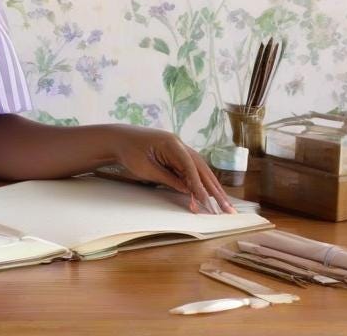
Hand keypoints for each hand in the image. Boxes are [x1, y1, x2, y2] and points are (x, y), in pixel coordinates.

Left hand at [108, 125, 235, 213]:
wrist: (118, 139)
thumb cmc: (128, 152)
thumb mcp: (145, 168)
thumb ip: (167, 178)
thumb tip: (188, 190)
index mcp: (171, 144)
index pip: (190, 165)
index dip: (199, 184)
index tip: (206, 200)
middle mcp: (179, 145)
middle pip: (201, 168)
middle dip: (215, 188)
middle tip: (227, 207)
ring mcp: (179, 150)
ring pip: (200, 170)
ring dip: (212, 187)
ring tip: (224, 203)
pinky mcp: (176, 155)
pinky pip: (191, 170)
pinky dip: (200, 183)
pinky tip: (209, 195)